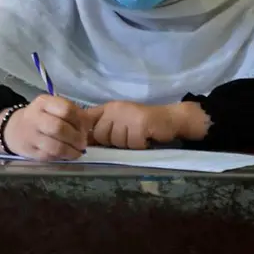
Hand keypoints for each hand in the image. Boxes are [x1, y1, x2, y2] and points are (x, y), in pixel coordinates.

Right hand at [0, 95, 91, 159]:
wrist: (13, 129)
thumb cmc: (40, 118)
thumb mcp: (52, 108)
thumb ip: (71, 114)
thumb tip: (89, 127)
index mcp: (43, 102)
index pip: (66, 109)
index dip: (80, 120)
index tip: (86, 127)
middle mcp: (34, 117)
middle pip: (59, 128)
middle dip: (76, 137)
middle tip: (82, 142)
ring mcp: (30, 135)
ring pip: (55, 146)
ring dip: (71, 151)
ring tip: (78, 151)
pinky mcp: (29, 151)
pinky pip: (50, 156)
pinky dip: (63, 157)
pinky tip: (68, 155)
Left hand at [87, 100, 209, 148]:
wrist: (169, 119)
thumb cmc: (142, 123)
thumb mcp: (119, 121)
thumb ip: (103, 128)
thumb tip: (84, 142)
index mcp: (108, 108)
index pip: (87, 118)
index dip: (86, 131)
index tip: (91, 141)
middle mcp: (115, 109)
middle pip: (100, 135)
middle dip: (111, 142)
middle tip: (126, 138)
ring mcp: (127, 115)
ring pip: (116, 141)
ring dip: (127, 145)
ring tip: (137, 137)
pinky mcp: (140, 124)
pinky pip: (132, 144)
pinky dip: (140, 146)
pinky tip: (146, 139)